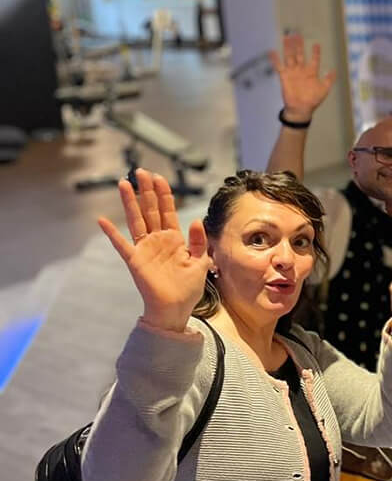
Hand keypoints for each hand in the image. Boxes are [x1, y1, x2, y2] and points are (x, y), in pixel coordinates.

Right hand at [97, 169, 210, 332]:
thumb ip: (199, 241)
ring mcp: (144, 248)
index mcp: (174, 238)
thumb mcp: (200, 262)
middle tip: (141, 171)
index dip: (164, 194)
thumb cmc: (188, 288)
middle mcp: (157, 239)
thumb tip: (197, 220)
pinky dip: (112, 233)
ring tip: (124, 183)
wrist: (175, 309)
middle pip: (150, 209)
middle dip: (146, 190)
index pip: (167, 210)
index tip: (159, 176)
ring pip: (136, 220)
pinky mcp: (135, 260)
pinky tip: (102, 220)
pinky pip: (121, 244)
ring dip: (130, 202)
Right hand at [268, 33, 334, 121]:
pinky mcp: (284, 77)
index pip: (314, 59)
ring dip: (288, 47)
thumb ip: (329, 79)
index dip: (315, 52)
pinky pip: (279, 66)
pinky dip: (275, 59)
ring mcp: (292, 72)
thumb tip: (334, 70)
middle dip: (298, 45)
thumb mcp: (324, 89)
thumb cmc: (313, 100)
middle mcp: (301, 70)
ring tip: (287, 37)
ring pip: (290, 57)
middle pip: (299, 54)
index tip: (317, 44)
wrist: (301, 109)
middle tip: (297, 34)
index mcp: (311, 72)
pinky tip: (272, 51)